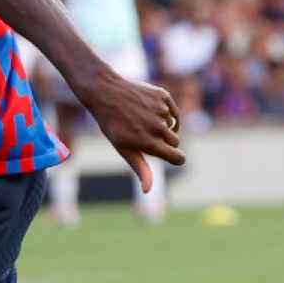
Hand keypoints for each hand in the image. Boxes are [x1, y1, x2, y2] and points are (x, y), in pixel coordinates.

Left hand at [77, 69, 186, 192]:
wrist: (105, 91)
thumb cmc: (112, 124)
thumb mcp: (123, 147)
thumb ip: (140, 168)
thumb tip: (147, 191)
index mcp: (149, 144)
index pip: (178, 158)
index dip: (176, 158)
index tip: (171, 155)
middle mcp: (158, 128)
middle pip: (175, 142)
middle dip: (165, 141)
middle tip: (144, 133)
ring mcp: (161, 111)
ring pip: (173, 125)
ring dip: (162, 124)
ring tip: (141, 118)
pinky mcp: (164, 96)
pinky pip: (172, 110)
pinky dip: (164, 111)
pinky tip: (147, 108)